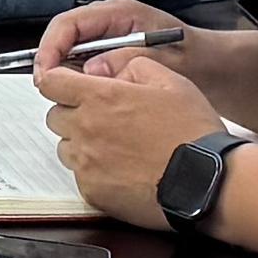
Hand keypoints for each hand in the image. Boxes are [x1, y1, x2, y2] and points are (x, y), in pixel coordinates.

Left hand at [39, 37, 219, 220]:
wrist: (206, 181)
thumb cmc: (192, 133)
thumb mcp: (171, 81)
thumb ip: (131, 65)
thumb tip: (106, 69)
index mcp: (101, 98)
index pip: (51, 82)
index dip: (58, 81)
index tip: (67, 85)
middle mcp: (86, 130)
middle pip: (55, 116)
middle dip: (73, 112)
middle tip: (104, 117)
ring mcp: (87, 164)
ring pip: (66, 147)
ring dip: (82, 143)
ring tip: (117, 146)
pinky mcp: (93, 192)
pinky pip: (80, 176)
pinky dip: (94, 171)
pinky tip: (123, 169)